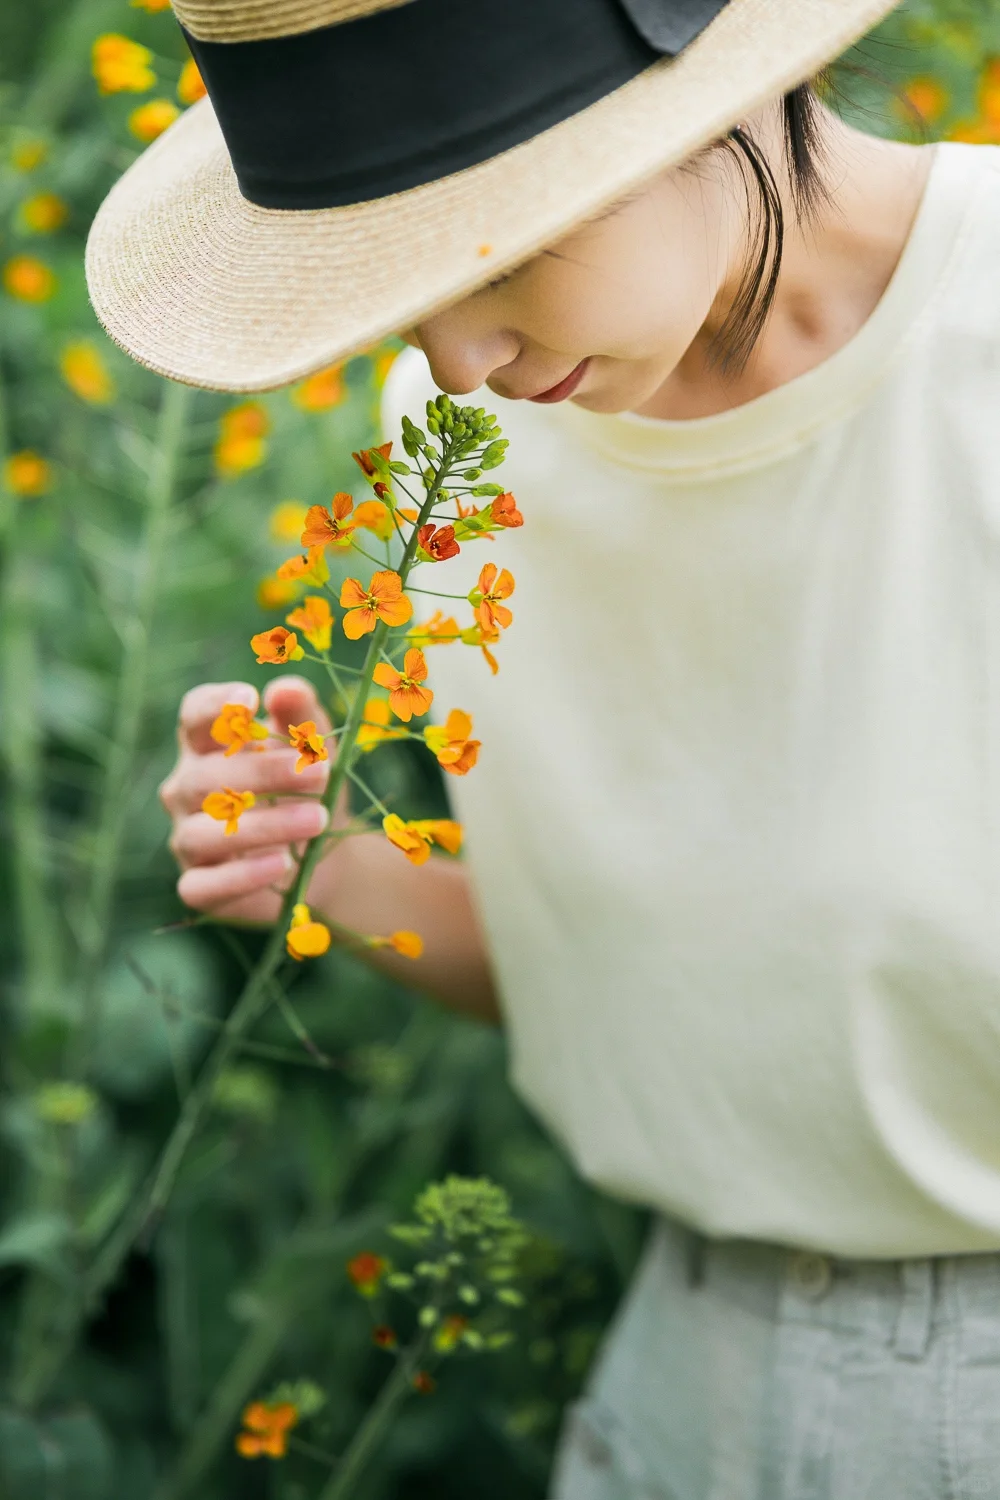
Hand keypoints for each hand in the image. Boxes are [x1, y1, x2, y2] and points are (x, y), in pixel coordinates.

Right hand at [160, 676, 335, 923]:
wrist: (325, 855)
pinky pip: (204, 885)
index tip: (251, 701)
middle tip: (319, 772)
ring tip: (316, 820)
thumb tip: (286, 688)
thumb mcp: (314, 749)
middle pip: (205, 776)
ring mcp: (187, 839)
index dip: (215, 707)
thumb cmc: (309, 788)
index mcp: (206, 746)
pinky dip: (242, 875)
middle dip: (264, 773)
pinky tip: (281, 863)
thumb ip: (301, 716)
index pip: (194, 717)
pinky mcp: (198, 886)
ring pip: (204, 833)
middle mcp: (186, 790)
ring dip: (264, 825)